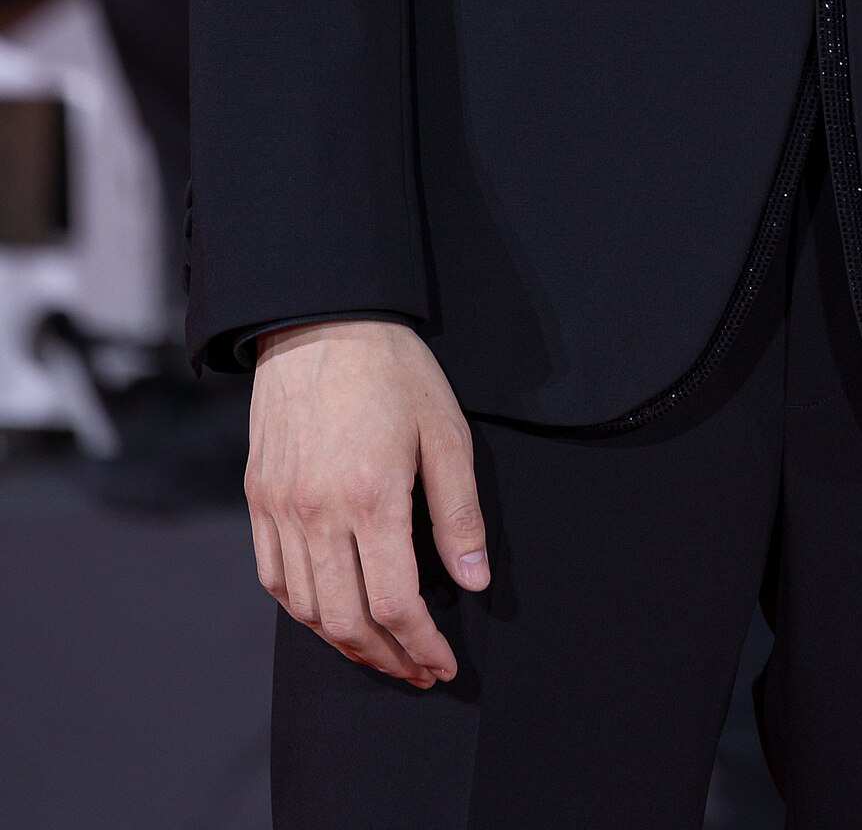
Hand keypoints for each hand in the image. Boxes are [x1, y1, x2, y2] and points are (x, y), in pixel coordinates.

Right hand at [248, 317, 488, 685]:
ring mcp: (282, 509)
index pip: (396, 603)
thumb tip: (473, 580)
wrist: (319, 321)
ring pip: (306, 610)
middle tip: (417, 670)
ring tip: (380, 651)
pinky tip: (330, 614)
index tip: (443, 662)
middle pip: (347, 621)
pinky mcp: (259, 499)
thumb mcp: (445, 430)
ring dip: (345, 643)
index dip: (421, 645)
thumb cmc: (391, 369)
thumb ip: (459, 512)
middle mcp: (318, 513)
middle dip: (387, 658)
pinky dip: (303, 611)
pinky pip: (273, 579)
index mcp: (372, 497)